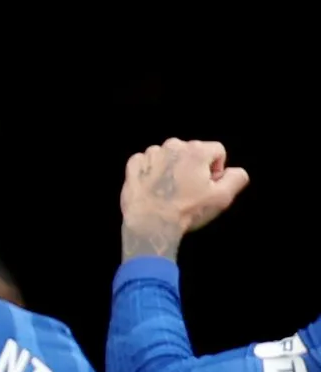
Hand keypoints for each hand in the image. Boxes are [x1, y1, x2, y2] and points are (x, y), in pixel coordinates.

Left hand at [120, 138, 249, 261]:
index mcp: (197, 150)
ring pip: (169, 156)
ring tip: (169, 191)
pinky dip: (151, 172)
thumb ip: (237, 178)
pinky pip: (147, 162)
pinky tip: (153, 188)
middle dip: (193, 167)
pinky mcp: (133, 165)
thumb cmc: (187, 211)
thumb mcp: (222, 198)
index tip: (206, 187)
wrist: (150, 226)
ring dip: (171, 169)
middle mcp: (173, 146)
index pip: (217, 151)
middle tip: (187, 191)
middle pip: (192, 152)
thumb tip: (234, 170)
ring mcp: (150, 154)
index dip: (216, 170)